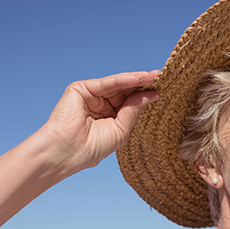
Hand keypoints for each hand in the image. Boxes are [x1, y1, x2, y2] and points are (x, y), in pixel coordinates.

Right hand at [37, 70, 158, 171]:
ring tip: (155, 76)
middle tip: (162, 77)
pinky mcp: (81, 88)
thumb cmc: (91, 148)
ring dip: (137, 80)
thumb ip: (133, 110)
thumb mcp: (120, 130)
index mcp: (109, 117)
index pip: (129, 103)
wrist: (67, 152)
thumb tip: (152, 94)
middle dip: (143, 85)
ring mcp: (90, 95)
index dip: (144, 97)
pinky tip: (139, 78)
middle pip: (125, 91)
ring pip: (118, 85)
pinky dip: (125, 80)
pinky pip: (108, 83)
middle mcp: (100, 104)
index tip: (162, 90)